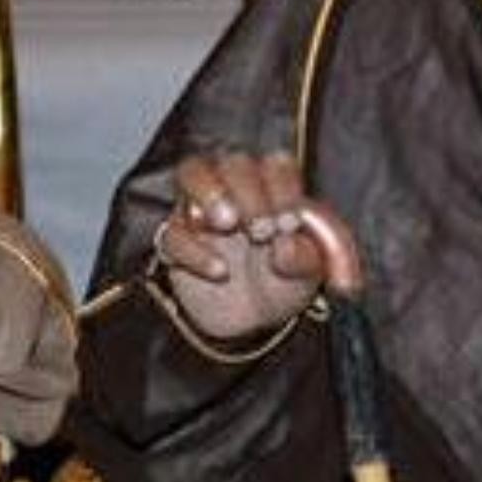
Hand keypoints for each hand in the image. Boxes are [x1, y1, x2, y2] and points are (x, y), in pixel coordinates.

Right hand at [154, 152, 337, 341]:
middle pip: (234, 162)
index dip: (283, 189)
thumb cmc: (286, 277)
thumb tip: (286, 247)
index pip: (277, 164)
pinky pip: (172, 233)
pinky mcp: (176, 242)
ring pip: (192, 173)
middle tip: (261, 230)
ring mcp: (202, 210)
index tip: (290, 224)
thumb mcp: (309, 270)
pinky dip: (193, 249)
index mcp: (276, 183)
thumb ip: (305, 256)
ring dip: (210, 193)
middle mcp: (236, 187)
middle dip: (249, 192)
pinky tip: (219, 271)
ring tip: (227, 223)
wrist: (257, 319)